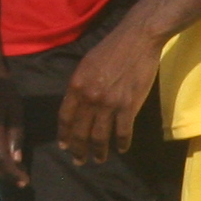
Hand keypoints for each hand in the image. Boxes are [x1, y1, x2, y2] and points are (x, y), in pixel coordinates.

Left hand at [56, 23, 159, 165]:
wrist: (137, 40)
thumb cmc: (110, 49)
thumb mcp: (86, 65)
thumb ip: (79, 85)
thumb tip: (75, 104)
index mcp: (76, 86)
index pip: (65, 117)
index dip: (64, 134)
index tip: (64, 146)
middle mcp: (89, 98)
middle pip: (80, 131)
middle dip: (78, 149)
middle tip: (79, 160)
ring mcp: (109, 104)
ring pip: (100, 136)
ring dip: (99, 152)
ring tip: (98, 159)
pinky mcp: (129, 106)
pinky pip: (123, 132)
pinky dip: (121, 143)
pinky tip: (121, 149)